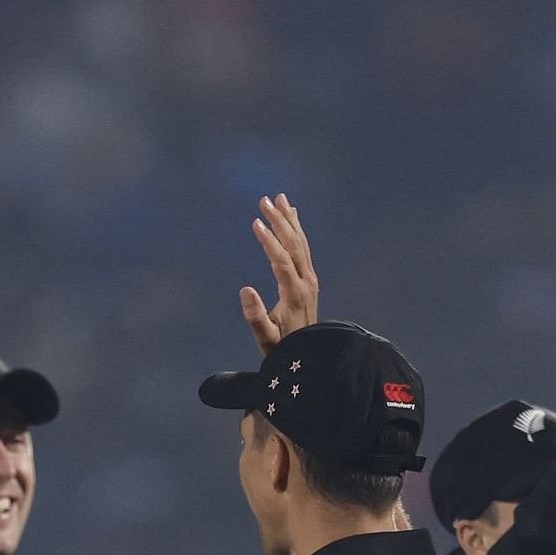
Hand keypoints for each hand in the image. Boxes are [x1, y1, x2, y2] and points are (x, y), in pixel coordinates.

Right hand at [237, 194, 320, 351]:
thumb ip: (255, 316)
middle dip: (279, 221)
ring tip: (278, 198)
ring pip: (301, 243)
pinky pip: (303, 248)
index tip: (255, 222)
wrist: (308, 356)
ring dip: (289, 220)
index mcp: (294, 293)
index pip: (281, 260)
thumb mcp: (265, 337)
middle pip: (294, 245)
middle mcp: (306, 282)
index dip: (269, 240)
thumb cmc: (281, 348)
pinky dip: (297, 230)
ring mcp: (310, 279)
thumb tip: (245, 290)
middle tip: (264, 201)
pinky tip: (292, 215)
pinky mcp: (309, 279)